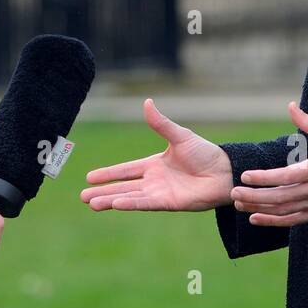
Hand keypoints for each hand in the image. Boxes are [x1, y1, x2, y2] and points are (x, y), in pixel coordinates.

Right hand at [80, 98, 232, 211]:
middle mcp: (154, 181)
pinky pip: (146, 203)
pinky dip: (130, 203)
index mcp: (154, 165)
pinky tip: (115, 204)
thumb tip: (147, 102)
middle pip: (122, 186)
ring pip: (129, 197)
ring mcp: (160, 193)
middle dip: (102, 191)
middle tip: (82, 197)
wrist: (225, 171)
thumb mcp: (179, 136)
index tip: (90, 177)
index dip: (108, 173)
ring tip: (91, 203)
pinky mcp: (169, 203)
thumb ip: (160, 123)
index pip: (125, 170)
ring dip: (110, 200)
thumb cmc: (206, 153)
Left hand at [230, 101, 307, 226]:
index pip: (285, 176)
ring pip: (283, 211)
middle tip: (233, 193)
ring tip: (237, 205)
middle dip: (254, 196)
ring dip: (259, 209)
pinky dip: (273, 221)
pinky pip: (293, 221)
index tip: (244, 176)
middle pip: (279, 197)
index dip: (263, 178)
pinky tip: (256, 218)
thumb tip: (290, 105)